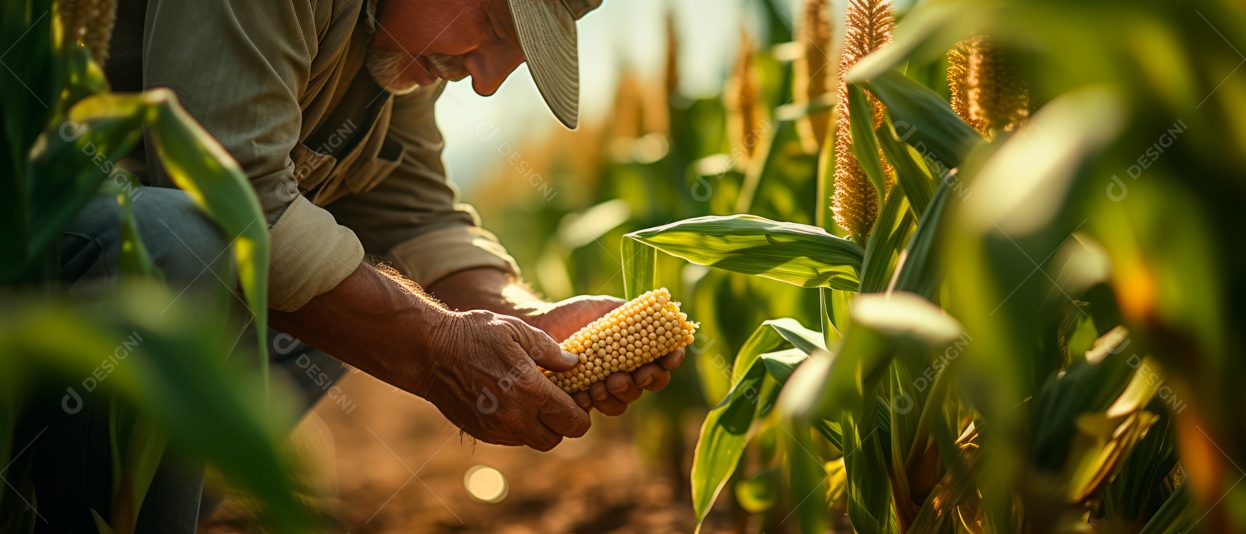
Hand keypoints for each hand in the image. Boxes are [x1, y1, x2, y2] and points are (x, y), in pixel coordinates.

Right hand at [403, 309, 591, 450]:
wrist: (429, 352)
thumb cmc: (474, 334)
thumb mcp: (516, 330)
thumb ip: (549, 349)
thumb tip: (574, 364)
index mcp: (530, 390)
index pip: (573, 421)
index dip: (581, 413)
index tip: (577, 398)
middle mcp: (515, 416)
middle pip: (556, 438)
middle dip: (563, 424)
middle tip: (558, 402)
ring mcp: (496, 428)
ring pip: (534, 441)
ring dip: (540, 427)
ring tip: (535, 401)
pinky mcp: (482, 432)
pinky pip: (512, 438)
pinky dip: (519, 427)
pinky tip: (513, 403)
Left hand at [525, 295, 685, 415]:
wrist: (540, 325)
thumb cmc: (575, 315)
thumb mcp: (604, 307)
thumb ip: (628, 311)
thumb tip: (654, 312)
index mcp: (637, 348)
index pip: (665, 358)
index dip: (673, 359)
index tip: (671, 356)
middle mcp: (627, 369)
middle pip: (652, 382)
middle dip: (649, 379)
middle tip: (636, 374)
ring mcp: (607, 385)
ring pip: (627, 400)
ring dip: (622, 393)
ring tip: (605, 383)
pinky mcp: (586, 397)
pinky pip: (598, 408)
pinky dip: (595, 402)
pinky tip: (586, 393)